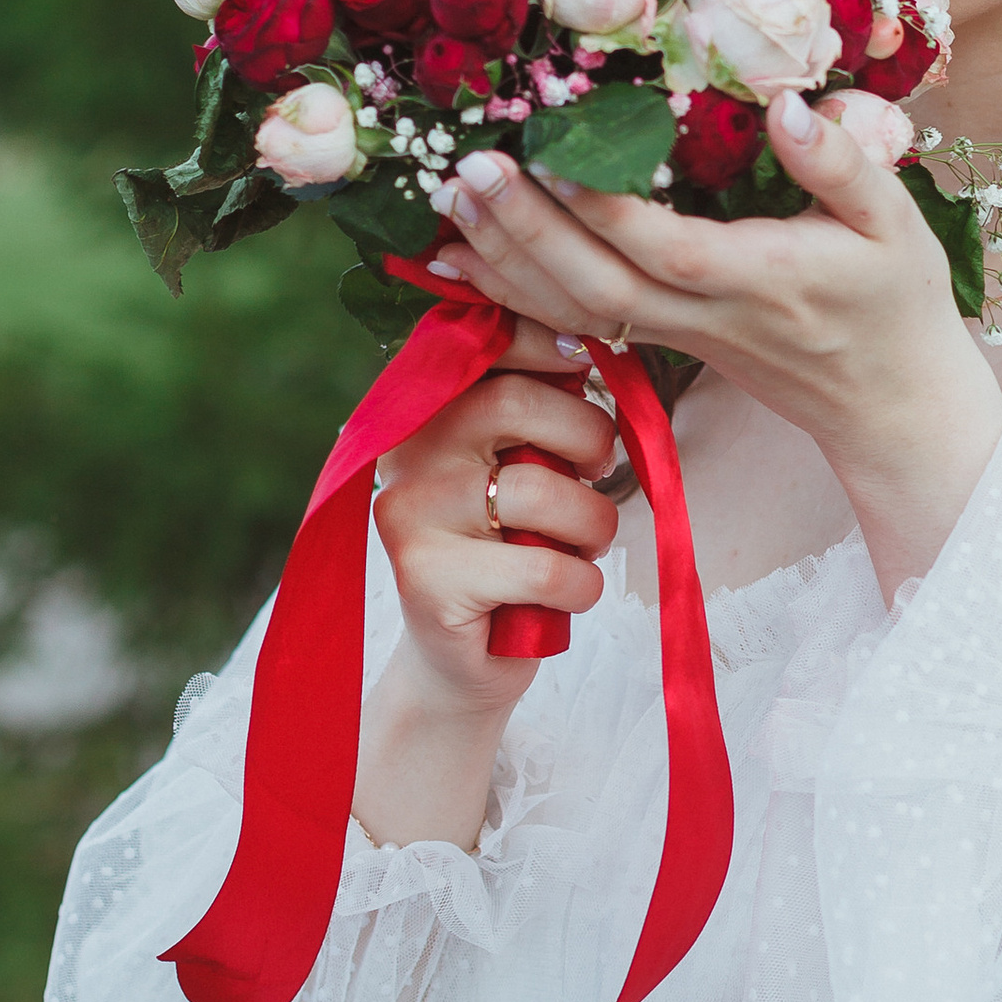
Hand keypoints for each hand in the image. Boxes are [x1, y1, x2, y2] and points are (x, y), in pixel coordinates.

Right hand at [353, 322, 618, 846]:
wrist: (462, 660)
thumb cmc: (511, 547)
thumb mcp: (526, 462)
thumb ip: (541, 403)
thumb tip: (590, 343)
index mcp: (427, 406)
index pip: (488, 341)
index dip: (553, 347)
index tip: (589, 369)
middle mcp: (405, 449)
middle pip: (520, 403)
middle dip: (588, 439)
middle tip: (596, 473)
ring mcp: (409, 514)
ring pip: (542, 493)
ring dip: (593, 527)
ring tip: (580, 547)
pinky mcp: (427, 581)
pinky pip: (545, 569)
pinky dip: (580, 587)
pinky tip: (563, 598)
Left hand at [430, 93, 1001, 596]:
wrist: (891, 407)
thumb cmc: (898, 307)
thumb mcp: (894, 225)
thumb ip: (842, 164)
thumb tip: (785, 105)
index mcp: (762, 281)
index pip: (668, 250)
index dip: (603, 210)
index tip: (548, 155)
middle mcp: (706, 317)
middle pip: (598, 286)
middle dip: (526, 232)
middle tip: (467, 172)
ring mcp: (678, 338)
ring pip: (575, 312)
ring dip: (506, 264)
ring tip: (448, 208)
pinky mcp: (663, 344)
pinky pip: (577, 324)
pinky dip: (516, 296)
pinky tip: (468, 263)